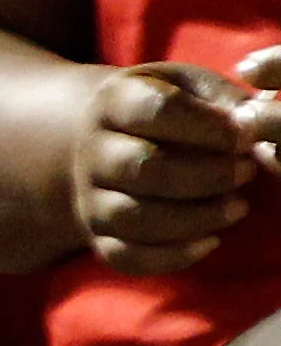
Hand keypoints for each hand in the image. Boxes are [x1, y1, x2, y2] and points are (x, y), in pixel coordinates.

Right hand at [74, 61, 251, 269]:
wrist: (110, 140)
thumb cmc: (166, 111)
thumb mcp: (191, 88)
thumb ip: (224, 101)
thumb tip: (254, 125)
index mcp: (114, 101)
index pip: (155, 111)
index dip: (207, 126)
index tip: (246, 136)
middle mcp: (92, 149)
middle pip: (143, 168)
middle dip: (207, 175)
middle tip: (247, 172)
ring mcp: (90, 196)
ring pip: (135, 217)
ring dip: (196, 218)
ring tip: (238, 207)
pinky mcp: (97, 234)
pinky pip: (126, 256)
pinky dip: (172, 256)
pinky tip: (210, 241)